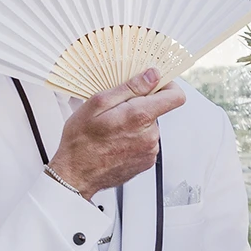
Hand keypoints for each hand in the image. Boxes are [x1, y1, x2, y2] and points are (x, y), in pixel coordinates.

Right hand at [48, 69, 185, 198]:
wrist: (75, 175)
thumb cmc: (81, 141)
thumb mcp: (98, 103)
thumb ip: (130, 87)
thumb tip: (152, 76)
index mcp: (140, 117)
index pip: (175, 97)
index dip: (167, 85)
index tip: (154, 83)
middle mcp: (150, 136)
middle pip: (157, 110)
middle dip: (139, 105)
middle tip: (115, 110)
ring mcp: (149, 151)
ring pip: (149, 126)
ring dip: (134, 123)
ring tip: (111, 129)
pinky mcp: (146, 162)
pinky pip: (145, 141)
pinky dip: (133, 138)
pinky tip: (114, 141)